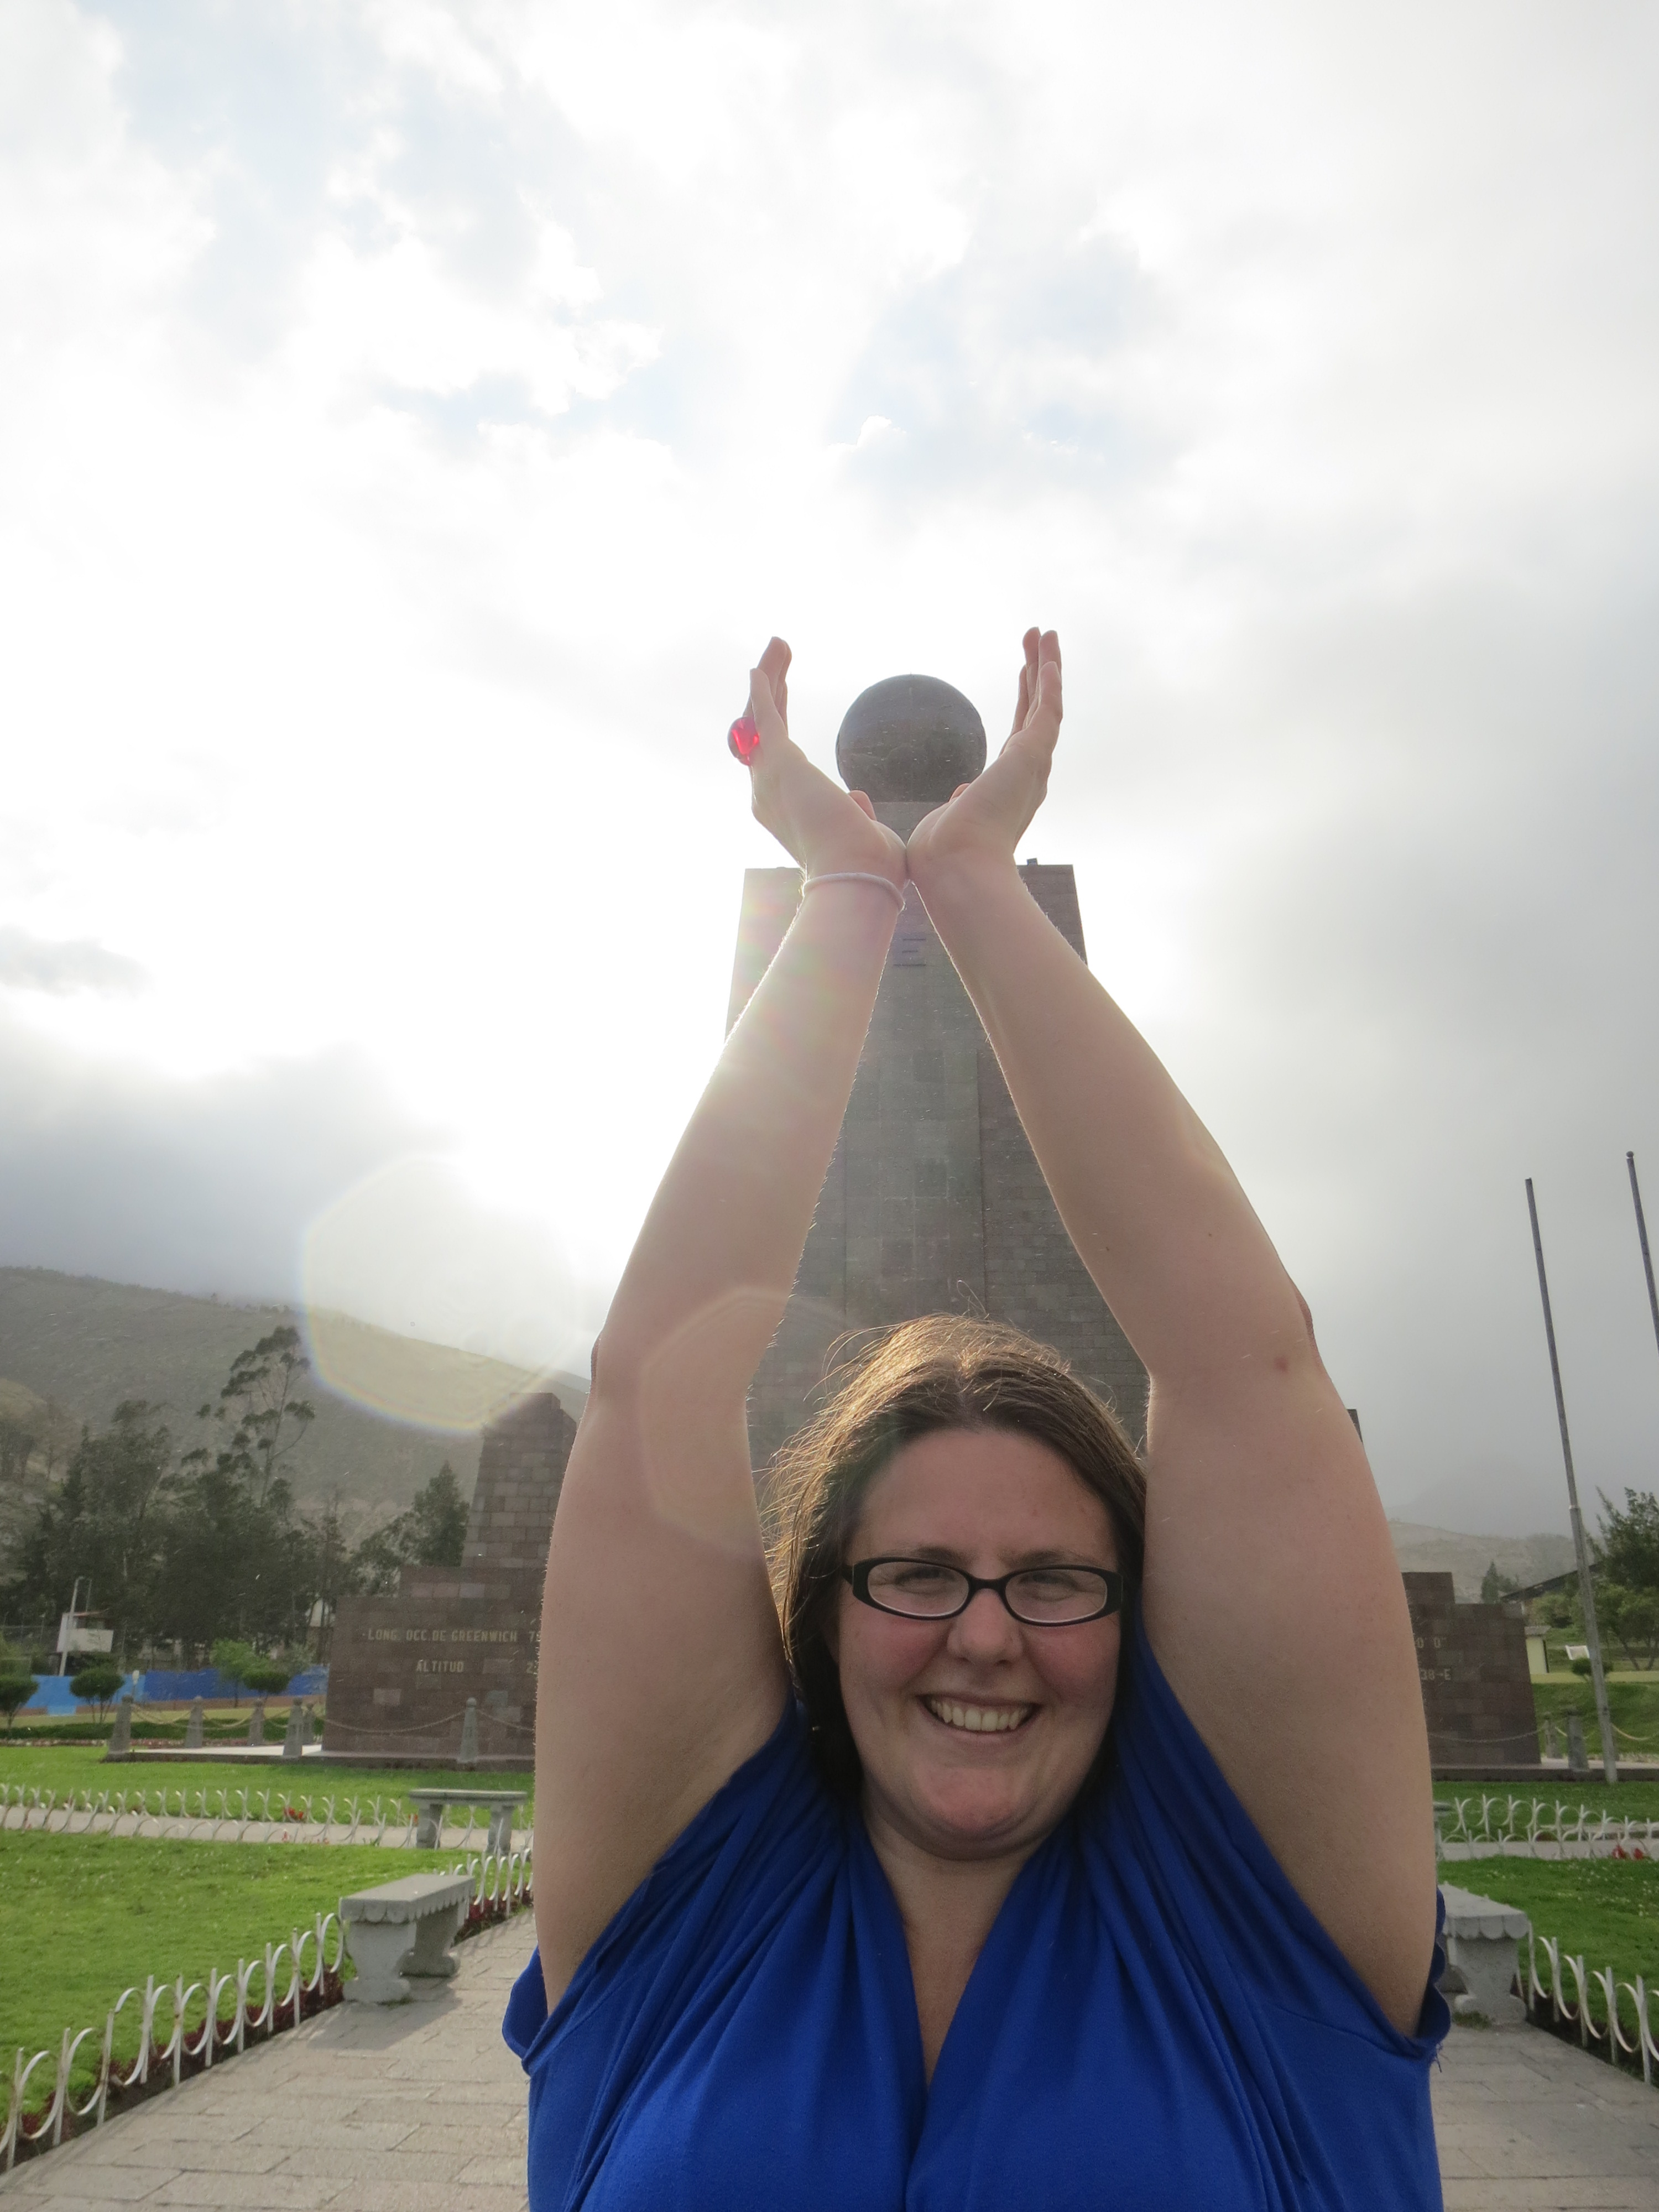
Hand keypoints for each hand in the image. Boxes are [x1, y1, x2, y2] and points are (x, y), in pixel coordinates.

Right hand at [741, 638, 906, 887]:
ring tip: (779, 645)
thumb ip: (855, 812)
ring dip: (770, 679)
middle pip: (761, 730)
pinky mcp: (781, 766)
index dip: (776, 720)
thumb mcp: (862, 833)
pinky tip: (762, 667)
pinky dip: (764, 692)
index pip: (775, 754)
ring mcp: (770, 781)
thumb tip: (858, 799)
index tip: (783, 691)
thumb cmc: (866, 869)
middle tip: (779, 656)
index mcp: (784, 810)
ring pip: (762, 719)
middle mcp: (767, 795)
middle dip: (771, 690)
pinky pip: (765, 721)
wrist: (857, 880)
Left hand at [905, 628, 1061, 894]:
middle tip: (1038, 640)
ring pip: (1045, 706)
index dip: (1024, 701)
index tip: (1024, 674)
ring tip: (1044, 633)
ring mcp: (1032, 766)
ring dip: (1046, 667)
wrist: (957, 869)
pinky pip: (1046, 712)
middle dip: (1037, 674)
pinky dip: (1049, 683)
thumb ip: (961, 802)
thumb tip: (963, 793)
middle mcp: (1027, 775)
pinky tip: (1048, 656)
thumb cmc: (945, 856)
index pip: (1019, 734)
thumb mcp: (950, 819)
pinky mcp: (1031, 758)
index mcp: (1007, 786)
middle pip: (1036, 712)